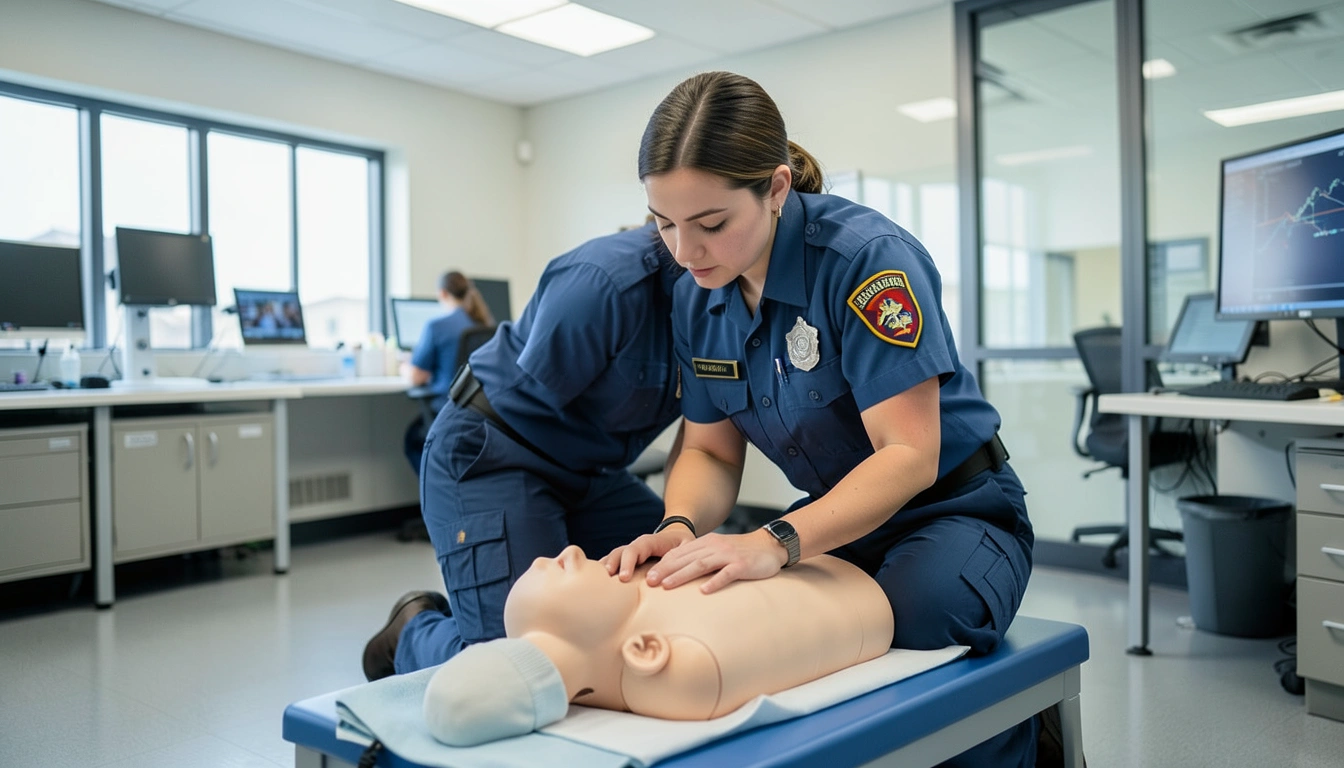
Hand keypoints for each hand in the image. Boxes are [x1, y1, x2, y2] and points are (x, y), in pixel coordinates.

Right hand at [602, 526, 694, 581]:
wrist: (678, 536)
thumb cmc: (683, 544)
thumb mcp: (685, 548)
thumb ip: (675, 559)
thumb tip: (658, 577)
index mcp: (650, 541)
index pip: (635, 549)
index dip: (628, 562)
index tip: (623, 577)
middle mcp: (637, 546)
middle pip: (620, 552)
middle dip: (613, 565)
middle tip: (607, 580)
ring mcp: (630, 553)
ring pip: (613, 557)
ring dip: (605, 567)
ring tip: (596, 582)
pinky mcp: (627, 561)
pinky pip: (613, 563)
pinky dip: (604, 571)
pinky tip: (596, 583)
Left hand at [646, 529, 785, 593]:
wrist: (769, 545)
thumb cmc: (741, 551)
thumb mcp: (718, 549)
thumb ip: (700, 556)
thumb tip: (677, 569)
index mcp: (707, 543)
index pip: (680, 553)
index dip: (663, 564)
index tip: (648, 576)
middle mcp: (715, 547)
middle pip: (686, 558)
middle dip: (666, 570)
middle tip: (650, 582)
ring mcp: (728, 556)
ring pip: (701, 565)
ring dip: (682, 575)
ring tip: (667, 586)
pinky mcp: (742, 565)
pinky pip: (726, 574)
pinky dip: (714, 582)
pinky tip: (704, 591)